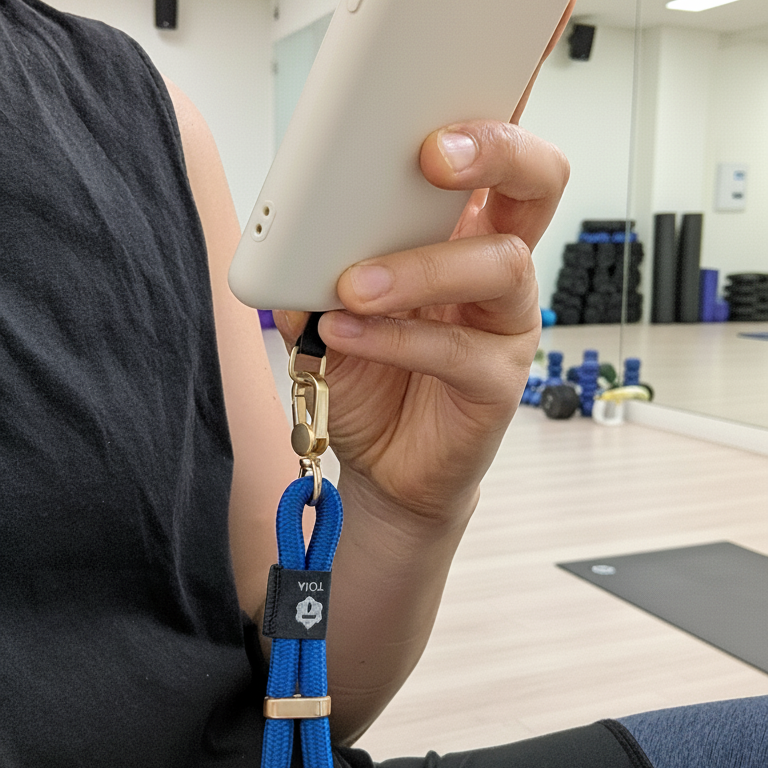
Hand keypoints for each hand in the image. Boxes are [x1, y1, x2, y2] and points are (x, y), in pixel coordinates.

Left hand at [274, 118, 568, 526]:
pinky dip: (399, 337)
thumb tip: (293, 235)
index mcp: (457, 234)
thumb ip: (316, 268)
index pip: (490, 159)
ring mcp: (506, 324)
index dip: (488, 115)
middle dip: (497, 152)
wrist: (382, 462)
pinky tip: (351, 334)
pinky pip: (459, 350)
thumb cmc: (369, 379)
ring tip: (357, 285)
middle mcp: (494, 269)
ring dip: (421, 267)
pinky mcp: (500, 380)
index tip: (435, 97)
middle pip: (536, 183)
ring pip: (499, 265)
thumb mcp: (330, 312)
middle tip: (434, 155)